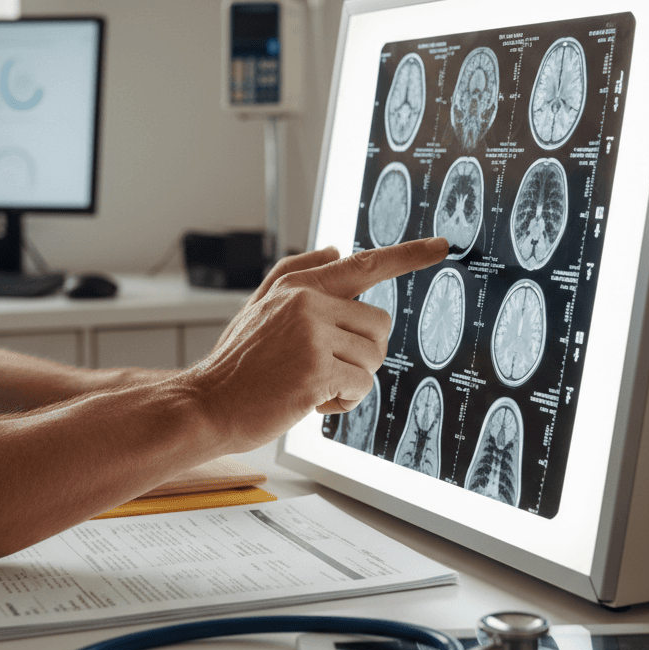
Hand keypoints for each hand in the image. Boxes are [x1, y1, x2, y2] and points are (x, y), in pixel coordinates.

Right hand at [187, 236, 448, 450]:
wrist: (207, 404)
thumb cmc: (237, 362)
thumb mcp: (258, 306)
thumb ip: (296, 272)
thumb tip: (337, 249)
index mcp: (298, 286)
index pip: (365, 264)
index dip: (408, 254)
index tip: (441, 246)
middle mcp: (308, 304)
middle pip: (379, 325)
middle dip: (363, 352)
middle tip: (328, 367)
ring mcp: (312, 336)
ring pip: (373, 358)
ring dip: (352, 379)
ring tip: (313, 383)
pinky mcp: (316, 371)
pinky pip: (361, 386)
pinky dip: (344, 401)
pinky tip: (312, 401)